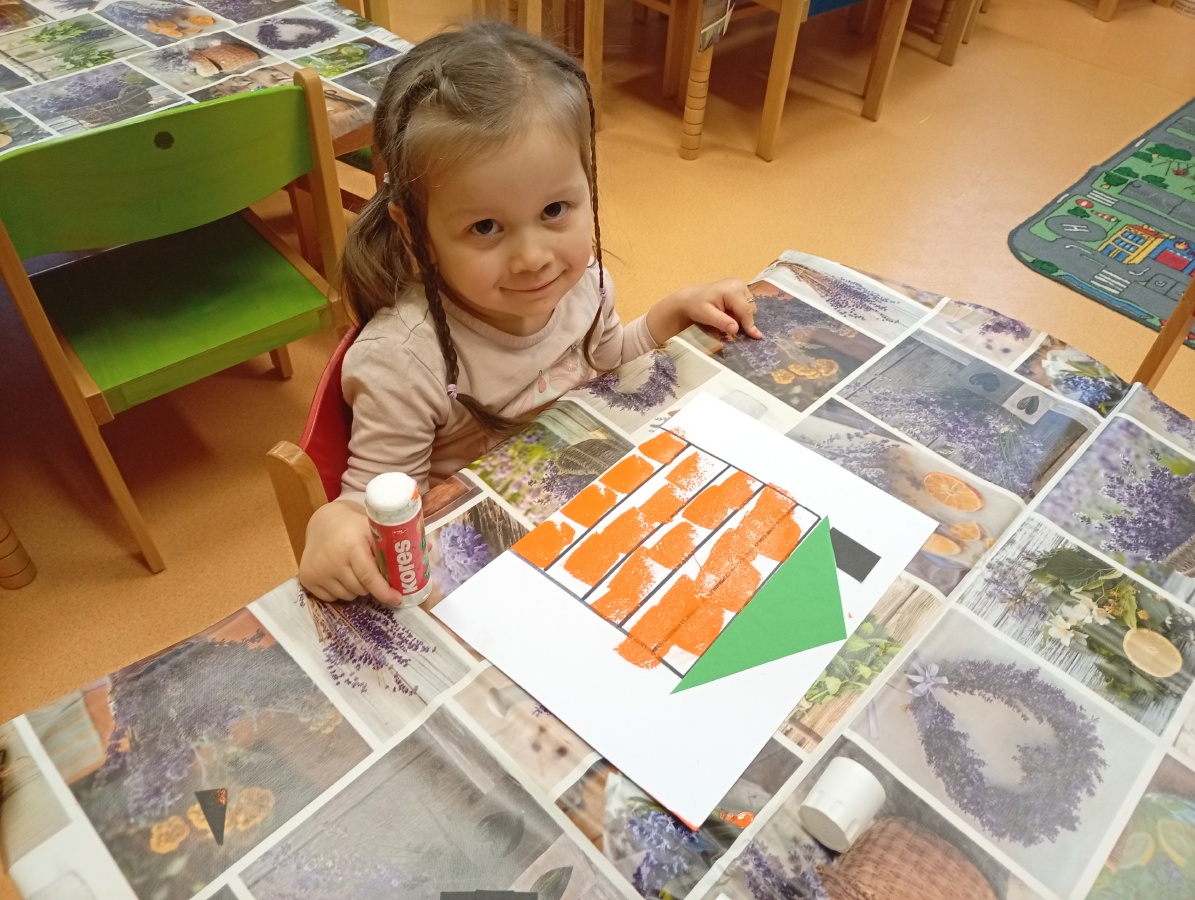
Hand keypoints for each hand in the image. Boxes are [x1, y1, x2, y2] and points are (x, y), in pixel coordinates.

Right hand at [298, 500, 405, 605]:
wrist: (322, 523)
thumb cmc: (354, 528)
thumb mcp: (373, 529)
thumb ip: (397, 541)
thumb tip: (429, 548)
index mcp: (351, 546)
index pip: (369, 576)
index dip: (384, 591)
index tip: (397, 599)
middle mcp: (331, 560)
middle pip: (360, 589)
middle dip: (371, 586)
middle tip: (372, 573)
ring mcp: (316, 571)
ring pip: (347, 596)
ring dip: (356, 589)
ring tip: (353, 570)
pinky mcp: (306, 579)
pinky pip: (331, 598)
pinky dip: (340, 591)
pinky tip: (339, 574)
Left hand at [646, 278, 762, 344]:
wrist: (689, 299)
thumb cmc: (696, 306)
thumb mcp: (706, 315)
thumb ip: (721, 322)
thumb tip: (736, 329)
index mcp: (733, 289)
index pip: (746, 310)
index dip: (750, 325)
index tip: (755, 337)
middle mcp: (739, 285)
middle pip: (750, 308)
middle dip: (744, 320)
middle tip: (729, 326)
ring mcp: (740, 285)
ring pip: (750, 307)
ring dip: (741, 317)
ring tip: (726, 318)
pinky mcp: (739, 289)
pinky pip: (745, 305)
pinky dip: (739, 312)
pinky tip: (728, 314)